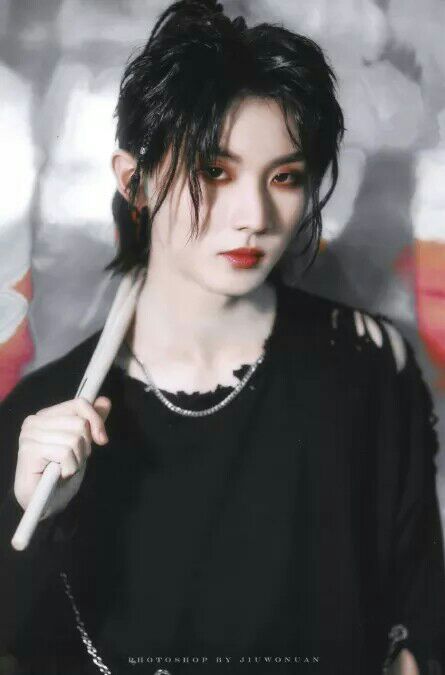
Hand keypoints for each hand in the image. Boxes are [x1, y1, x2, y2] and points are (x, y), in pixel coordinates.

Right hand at [14, 396, 111, 518]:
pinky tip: (58, 474)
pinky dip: (69, 468)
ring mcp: (29, 435)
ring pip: (74, 439)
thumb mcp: (83, 444)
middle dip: (84, 446)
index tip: (102, 440)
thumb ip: (92, 422)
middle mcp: (34, 421)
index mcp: (46, 415)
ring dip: (76, 460)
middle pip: (80, 423)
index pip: (79, 404)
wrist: (46, 502)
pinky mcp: (29, 451)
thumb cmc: (62, 472)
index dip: (96, 422)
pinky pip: (66, 452)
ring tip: (64, 468)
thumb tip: (105, 401)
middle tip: (72, 460)